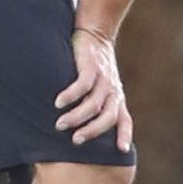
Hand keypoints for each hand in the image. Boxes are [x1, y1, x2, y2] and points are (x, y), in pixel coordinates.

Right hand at [54, 27, 132, 152]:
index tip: (122, 150)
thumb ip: (96, 103)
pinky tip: (58, 102)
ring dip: (76, 117)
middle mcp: (112, 91)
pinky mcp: (91, 67)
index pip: (124, 120)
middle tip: (75, 141)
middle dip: (92, 131)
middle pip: (107, 117)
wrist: (95, 33)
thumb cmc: (94, 65)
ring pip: (93, 104)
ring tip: (60, 125)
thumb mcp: (100, 86)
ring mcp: (103, 79)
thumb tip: (80, 126)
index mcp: (116, 97)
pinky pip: (82, 85)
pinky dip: (70, 96)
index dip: (124, 135)